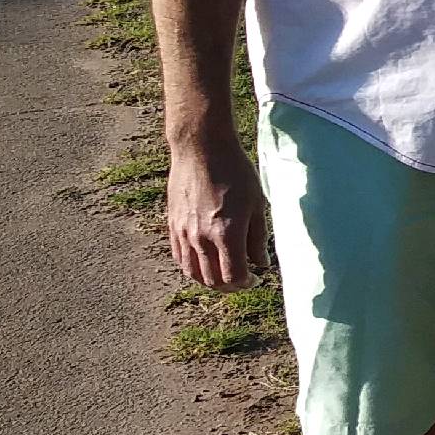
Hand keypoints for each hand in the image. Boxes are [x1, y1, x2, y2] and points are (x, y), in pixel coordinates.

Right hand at [165, 133, 269, 290]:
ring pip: (193, 273)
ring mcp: (184, 233)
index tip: (255, 278)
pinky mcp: (172, 226)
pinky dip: (192, 267)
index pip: (234, 276)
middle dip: (229, 285)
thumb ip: (258, 237)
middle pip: (212, 280)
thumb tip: (261, 263)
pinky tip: (205, 262)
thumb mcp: (256, 203)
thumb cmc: (235, 172)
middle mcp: (202, 238)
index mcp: (227, 233)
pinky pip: (179, 258)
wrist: (201, 149)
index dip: (246, 283)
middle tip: (241, 279)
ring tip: (223, 274)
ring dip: (210, 280)